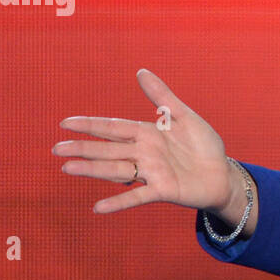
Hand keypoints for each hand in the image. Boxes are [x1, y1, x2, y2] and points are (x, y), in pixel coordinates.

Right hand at [54, 69, 238, 215]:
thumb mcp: (184, 116)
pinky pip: (138, 196)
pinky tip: (98, 208)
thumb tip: (140, 71)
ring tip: (67, 168)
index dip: (90, 125)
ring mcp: (151, 173)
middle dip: (83, 147)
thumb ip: (162, 96)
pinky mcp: (163, 190)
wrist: (223, 174)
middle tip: (56, 148)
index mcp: (146, 134)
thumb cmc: (203, 146)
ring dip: (92, 170)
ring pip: (116, 170)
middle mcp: (143, 153)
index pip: (113, 127)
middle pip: (108, 149)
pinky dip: (119, 202)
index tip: (65, 123)